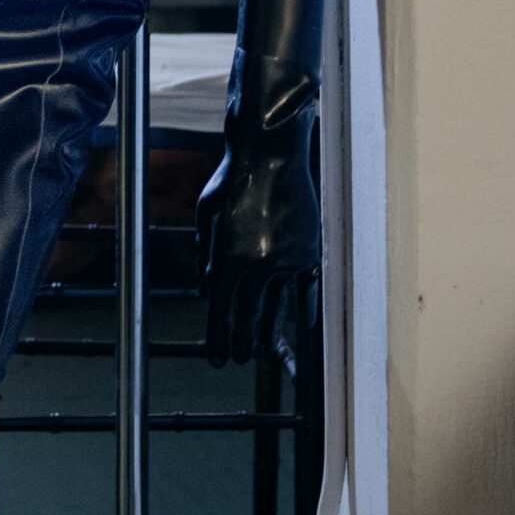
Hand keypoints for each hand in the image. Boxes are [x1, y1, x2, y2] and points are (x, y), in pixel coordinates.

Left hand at [195, 143, 319, 368]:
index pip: (221, 312)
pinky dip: (304, 310)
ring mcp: (286, 261)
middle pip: (249, 317)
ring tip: (264, 351)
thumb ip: (206, 254)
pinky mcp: (308, 251)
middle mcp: (256, 266)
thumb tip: (207, 289)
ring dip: (270, 333)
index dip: (218, 339)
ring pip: (277, 309)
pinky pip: (307, 290)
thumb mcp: (207, 215)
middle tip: (241, 359)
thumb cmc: (234, 179)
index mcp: (227, 259)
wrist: (272, 154)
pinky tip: (302, 327)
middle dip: (243, 342)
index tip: (217, 361)